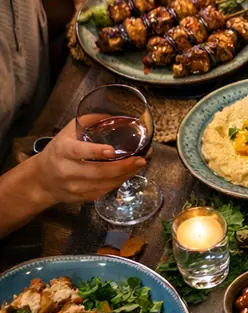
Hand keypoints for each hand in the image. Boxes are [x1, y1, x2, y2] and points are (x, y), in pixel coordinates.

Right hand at [28, 121, 146, 207]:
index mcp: (62, 151)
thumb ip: (88, 122)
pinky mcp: (82, 197)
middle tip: (140, 159)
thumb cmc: (58, 152)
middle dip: (123, 166)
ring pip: (104, 184)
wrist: (42, 180)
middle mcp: (67, 171)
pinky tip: (128, 173)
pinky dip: (119, 182)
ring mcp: (74, 187)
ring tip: (139, 164)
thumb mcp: (67, 133)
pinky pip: (105, 191)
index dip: (95, 152)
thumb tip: (113, 115)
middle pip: (97, 172)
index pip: (78, 152)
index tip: (112, 150)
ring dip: (126, 175)